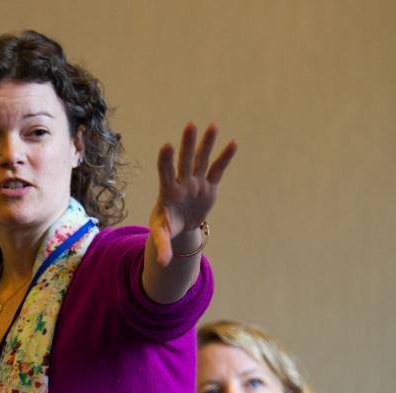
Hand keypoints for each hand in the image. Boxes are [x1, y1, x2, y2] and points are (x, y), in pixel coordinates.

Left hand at [149, 122, 236, 265]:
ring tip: (213, 125)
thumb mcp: (162, 235)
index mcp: (168, 191)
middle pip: (185, 160)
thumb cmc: (167, 225)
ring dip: (207, 143)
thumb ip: (162, 246)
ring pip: (202, 160)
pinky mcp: (209, 186)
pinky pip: (218, 169)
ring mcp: (196, 182)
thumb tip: (163, 264)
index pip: (165, 172)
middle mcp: (182, 182)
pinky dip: (225, 158)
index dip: (166, 160)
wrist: (181, 225)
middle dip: (188, 144)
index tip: (167, 146)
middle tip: (190, 125)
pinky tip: (233, 143)